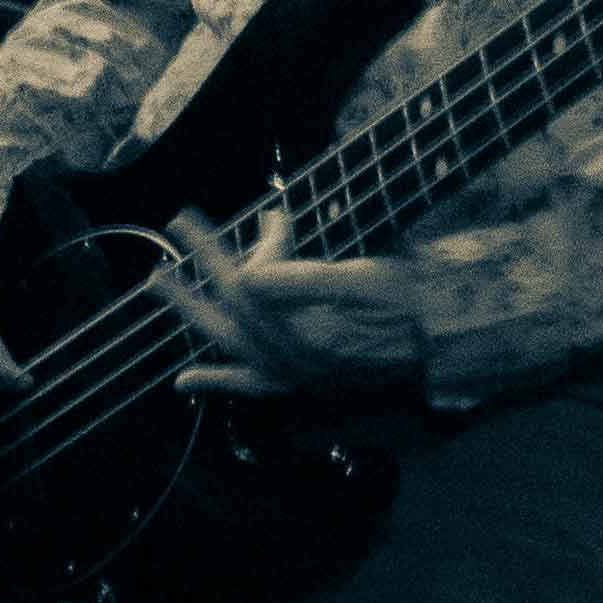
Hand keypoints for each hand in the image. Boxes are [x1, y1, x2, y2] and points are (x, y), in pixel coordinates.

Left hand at [162, 208, 422, 396]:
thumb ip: (305, 281)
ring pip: (228, 344)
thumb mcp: (364, 280)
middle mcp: (292, 360)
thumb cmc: (410, 301)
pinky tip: (186, 380)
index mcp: (305, 333)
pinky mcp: (302, 381)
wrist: (443, 341)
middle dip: (191, 282)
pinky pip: (250, 385)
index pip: (244, 286)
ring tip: (160, 284)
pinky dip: (217, 380)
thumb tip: (249, 277)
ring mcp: (294, 374)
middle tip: (163, 247)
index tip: (190, 218)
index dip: (216, 251)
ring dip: (193, 315)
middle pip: (226, 315)